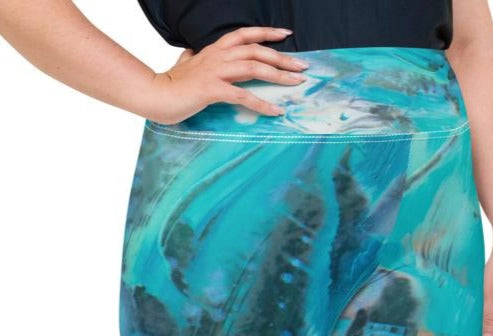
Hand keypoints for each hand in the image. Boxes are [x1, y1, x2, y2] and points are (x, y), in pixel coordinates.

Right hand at [145, 26, 308, 124]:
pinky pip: (243, 95)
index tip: (286, 35)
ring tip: (297, 83)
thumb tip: (189, 53)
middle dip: (282, 58)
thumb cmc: (169, 83)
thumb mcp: (182, 65)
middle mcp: (218, 56)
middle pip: (256, 51)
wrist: (155, 95)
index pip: (245, 35)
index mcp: (214, 50)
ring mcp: (216, 72)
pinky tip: (276, 111)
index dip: (266, 33)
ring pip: (254, 67)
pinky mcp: (213, 90)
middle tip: (302, 67)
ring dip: (278, 75)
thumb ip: (190, 58)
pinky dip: (262, 103)